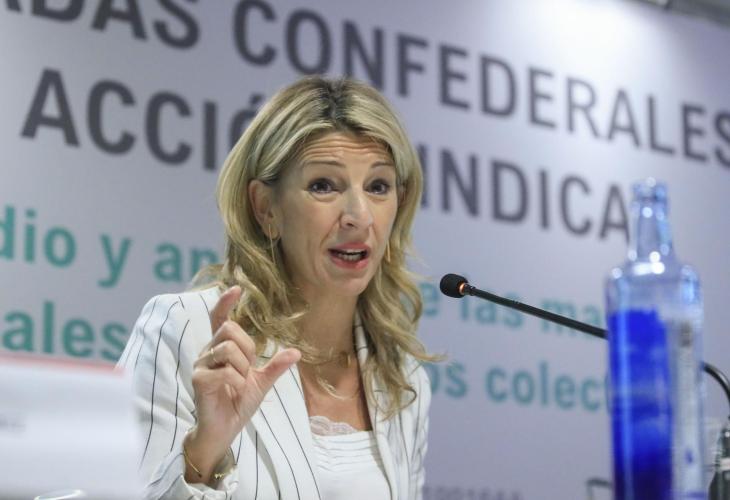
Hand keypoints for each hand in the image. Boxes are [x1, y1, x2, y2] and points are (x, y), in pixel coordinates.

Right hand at [184, 286, 300, 482]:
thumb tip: (296, 352)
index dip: (225, 302)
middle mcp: (208, 352)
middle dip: (247, 348)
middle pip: (229, 329)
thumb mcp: (262, 382)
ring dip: (243, 367)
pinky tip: (235, 391)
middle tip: (248, 369)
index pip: (219, 318)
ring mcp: (201, 365)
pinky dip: (238, 382)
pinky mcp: (199, 380)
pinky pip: (225, 371)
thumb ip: (275, 366)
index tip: (236, 288)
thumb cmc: (238, 402)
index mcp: (221, 348)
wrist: (225, 429)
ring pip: (228, 349)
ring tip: (240, 382)